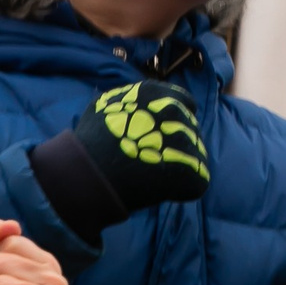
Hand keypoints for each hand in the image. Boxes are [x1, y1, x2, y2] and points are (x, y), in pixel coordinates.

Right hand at [72, 81, 210, 211]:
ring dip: (178, 165)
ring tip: (151, 176)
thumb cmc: (92, 141)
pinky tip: (158, 190)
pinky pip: (196, 181)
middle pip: (190, 130)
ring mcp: (187, 141)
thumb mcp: (109, 104)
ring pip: (194, 155)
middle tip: (152, 159)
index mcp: (159, 94)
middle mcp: (177, 112)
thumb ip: (135, 101)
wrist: (88, 174)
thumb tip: (145, 105)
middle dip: (176, 144)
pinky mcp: (191, 171)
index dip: (174, 122)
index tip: (162, 136)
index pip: (186, 103)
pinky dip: (181, 189)